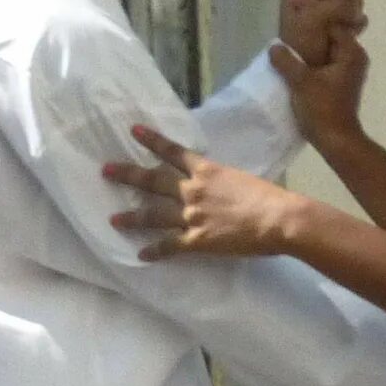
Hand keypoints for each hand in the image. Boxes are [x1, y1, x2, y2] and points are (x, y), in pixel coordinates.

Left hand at [103, 127, 316, 257]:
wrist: (280, 219)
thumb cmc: (271, 197)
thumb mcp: (244, 179)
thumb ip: (225, 182)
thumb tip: (222, 188)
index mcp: (207, 171)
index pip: (173, 152)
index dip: (152, 140)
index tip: (133, 131)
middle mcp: (192, 191)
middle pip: (153, 181)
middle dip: (128, 175)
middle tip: (106, 171)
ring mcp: (191, 216)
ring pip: (153, 215)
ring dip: (132, 217)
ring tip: (113, 219)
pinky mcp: (197, 240)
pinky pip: (169, 246)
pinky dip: (154, 251)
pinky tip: (141, 255)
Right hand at [270, 33, 369, 154]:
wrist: (336, 139)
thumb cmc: (322, 108)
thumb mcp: (300, 81)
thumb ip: (286, 60)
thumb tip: (274, 46)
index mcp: (352, 53)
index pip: (334, 24)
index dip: (315, 22)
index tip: (296, 23)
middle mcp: (355, 58)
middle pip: (331, 37)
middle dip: (311, 35)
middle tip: (288, 35)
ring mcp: (349, 71)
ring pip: (327, 51)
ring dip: (310, 50)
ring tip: (288, 48)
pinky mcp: (341, 82)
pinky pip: (326, 63)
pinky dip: (313, 62)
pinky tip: (296, 64)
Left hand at [277, 0, 364, 67]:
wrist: (305, 74)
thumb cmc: (303, 46)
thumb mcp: (316, 19)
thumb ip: (337, 1)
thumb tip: (354, 0)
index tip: (333, 1)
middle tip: (337, 17)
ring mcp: (325, 7)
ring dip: (352, 13)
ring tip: (342, 29)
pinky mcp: (336, 21)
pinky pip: (356, 14)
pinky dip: (355, 24)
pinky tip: (347, 35)